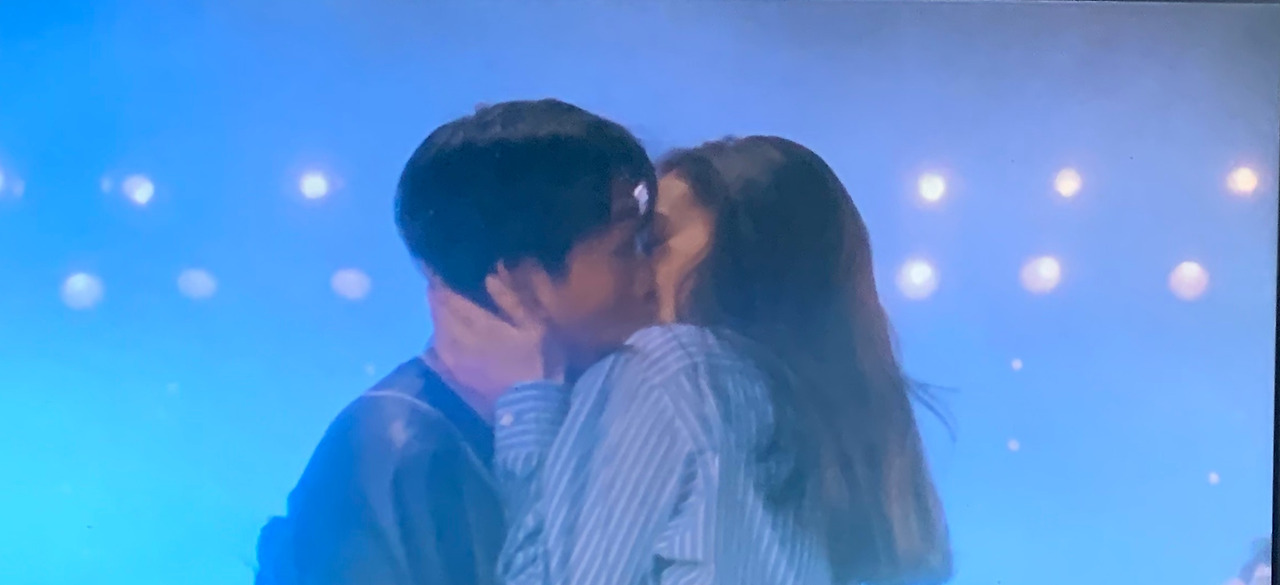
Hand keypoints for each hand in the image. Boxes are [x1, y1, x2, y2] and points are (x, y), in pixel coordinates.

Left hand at [429, 273, 563, 395]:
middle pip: (439, 313)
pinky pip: (436, 357)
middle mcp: (458, 341)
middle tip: (437, 282)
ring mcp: (454, 362)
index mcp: (478, 324)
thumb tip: (491, 275)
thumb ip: (511, 300)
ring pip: (437, 333)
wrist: (532, 410)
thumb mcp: (535, 326)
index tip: (438, 266)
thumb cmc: (540, 363)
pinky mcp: (454, 379)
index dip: (442, 280)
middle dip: (437, 296)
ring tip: (440, 307)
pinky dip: (434, 346)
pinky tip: (433, 343)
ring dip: (436, 317)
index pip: (451, 297)